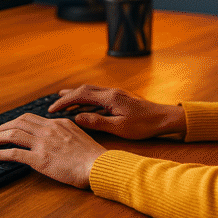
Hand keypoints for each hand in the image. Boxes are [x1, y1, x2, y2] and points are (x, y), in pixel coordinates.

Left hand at [0, 114, 105, 188]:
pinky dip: (0, 154)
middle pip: (19, 123)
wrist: (97, 165)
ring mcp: (42, 144)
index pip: (32, 118)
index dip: (18, 122)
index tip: (12, 126)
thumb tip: (60, 136)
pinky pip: (13, 154)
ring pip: (12, 135)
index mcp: (58, 124)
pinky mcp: (38, 159)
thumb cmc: (92, 156)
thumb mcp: (80, 136)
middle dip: (4, 127)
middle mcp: (48, 130)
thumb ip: (67, 133)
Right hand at [49, 85, 185, 140]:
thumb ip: (97, 122)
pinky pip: (98, 95)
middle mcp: (112, 92)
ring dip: (76, 95)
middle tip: (53, 106)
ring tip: (63, 101)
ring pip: (91, 91)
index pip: (81, 95)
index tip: (52, 109)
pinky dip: (86, 99)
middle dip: (67, 96)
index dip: (65, 101)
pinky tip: (84, 105)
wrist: (165, 118)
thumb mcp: (120, 127)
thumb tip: (77, 117)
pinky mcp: (120, 97)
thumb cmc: (145, 125)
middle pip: (84, 89)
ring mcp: (116, 93)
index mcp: (110, 97)